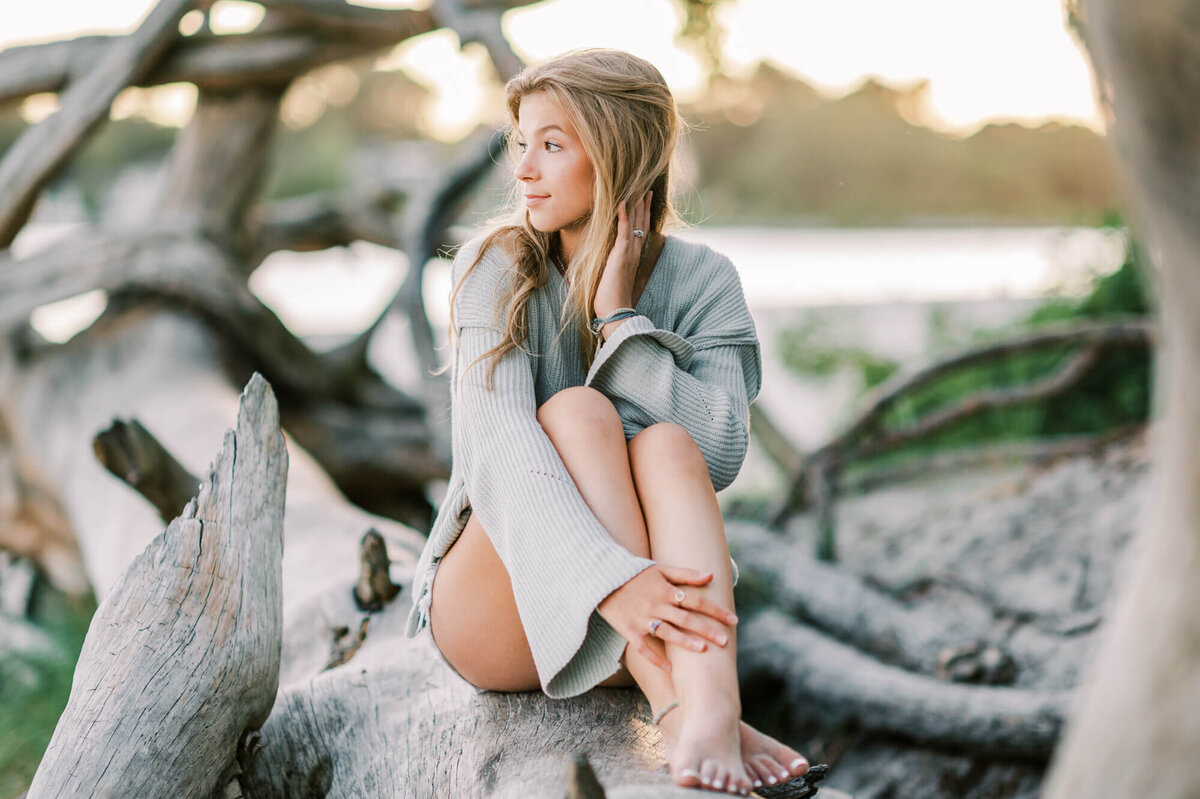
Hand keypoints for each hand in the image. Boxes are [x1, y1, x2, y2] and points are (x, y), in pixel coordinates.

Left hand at [594, 190, 652, 319]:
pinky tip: (621, 202)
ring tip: (636, 186)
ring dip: (635, 203)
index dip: (643, 211)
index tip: (645, 196)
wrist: (615, 311)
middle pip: (640, 221)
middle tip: (645, 185)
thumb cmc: (611, 298)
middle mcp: (634, 251)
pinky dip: (622, 216)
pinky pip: (623, 231)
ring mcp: (628, 252)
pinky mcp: (620, 255)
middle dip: (643, 203)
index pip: (640, 228)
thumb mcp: (614, 276)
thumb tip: (611, 259)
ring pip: (634, 222)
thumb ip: (615, 264)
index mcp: (633, 255)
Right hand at [596, 563, 738, 671]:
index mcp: (666, 590)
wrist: (601, 578)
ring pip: (667, 633)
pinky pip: (643, 648)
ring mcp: (642, 619)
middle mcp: (656, 605)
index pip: (696, 601)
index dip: (715, 610)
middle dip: (707, 629)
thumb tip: (710, 575)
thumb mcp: (660, 568)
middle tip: (726, 641)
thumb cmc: (634, 572)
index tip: (733, 620)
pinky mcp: (629, 630)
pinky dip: (655, 658)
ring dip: (685, 642)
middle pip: (686, 619)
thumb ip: (685, 574)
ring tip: (704, 650)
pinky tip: (670, 668)